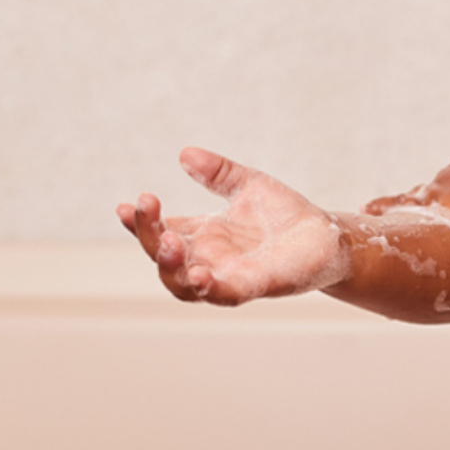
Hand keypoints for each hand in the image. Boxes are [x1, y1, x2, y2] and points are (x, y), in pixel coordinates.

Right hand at [117, 148, 348, 304]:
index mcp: (203, 235)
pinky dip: (207, 288)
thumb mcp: (248, 184)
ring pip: (182, 284)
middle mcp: (208, 259)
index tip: (124, 204)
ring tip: (169, 241)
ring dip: (169, 265)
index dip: (139, 222)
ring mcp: (226, 277)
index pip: (160, 232)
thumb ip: (218, 172)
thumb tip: (185, 153)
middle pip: (162, 257)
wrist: (326, 236)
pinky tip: (199, 273)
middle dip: (147, 235)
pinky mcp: (252, 287)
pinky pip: (223, 295)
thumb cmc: (285, 215)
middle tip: (145, 207)